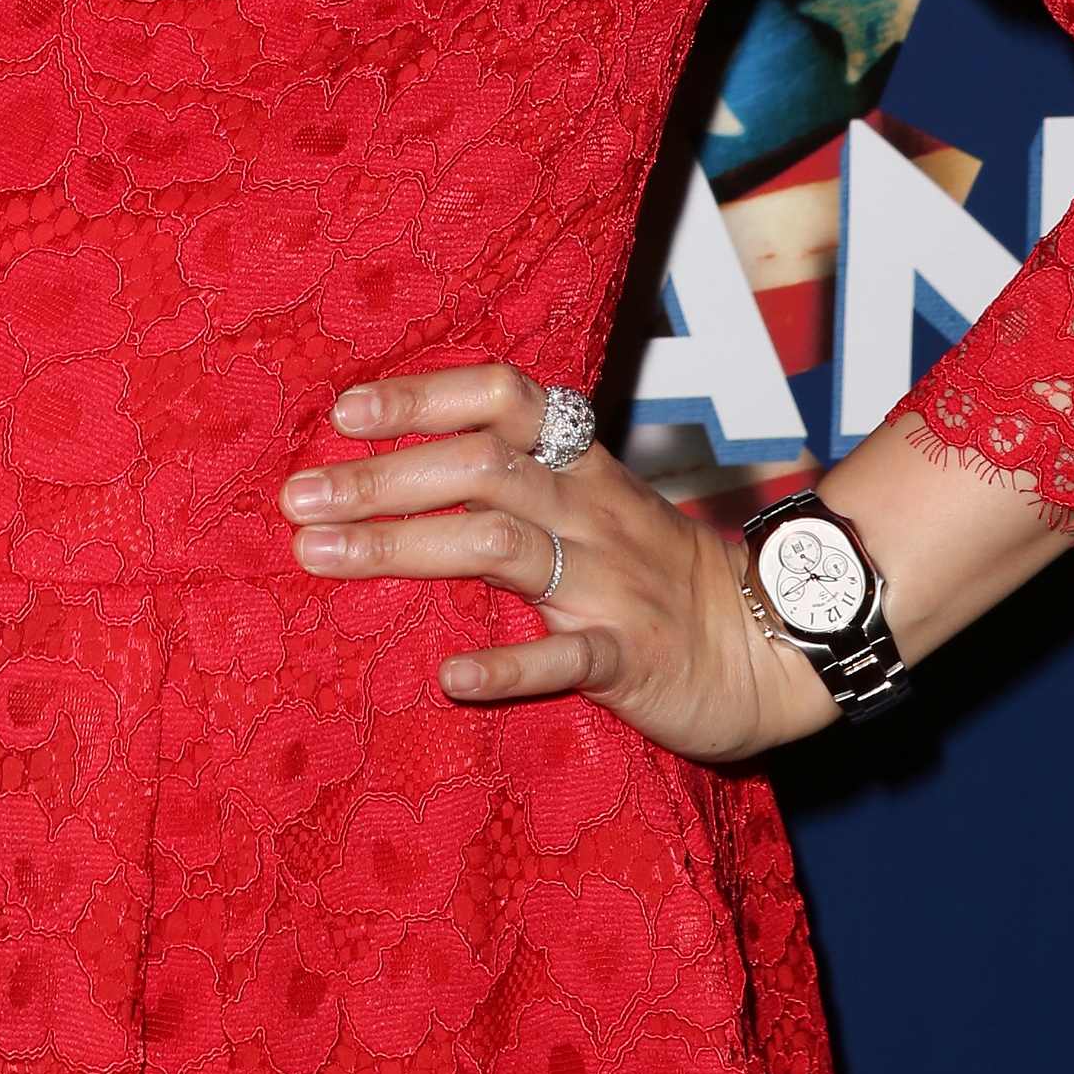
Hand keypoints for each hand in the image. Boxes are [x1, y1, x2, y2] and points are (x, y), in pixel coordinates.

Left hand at [279, 359, 832, 762]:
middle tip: (296, 498)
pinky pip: (568, 657)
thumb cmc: (658, 573)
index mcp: (580, 467)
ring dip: (403, 547)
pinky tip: (452, 679)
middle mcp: (590, 511)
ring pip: (500, 547)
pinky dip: (510, 667)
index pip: (503, 399)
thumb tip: (397, 463)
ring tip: (321, 558)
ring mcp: (611, 584)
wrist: (776, 645)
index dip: (425, 395)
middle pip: (479, 469)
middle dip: (380, 479)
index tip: (346, 410)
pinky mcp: (632, 658)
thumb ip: (515, 480)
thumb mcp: (595, 503)